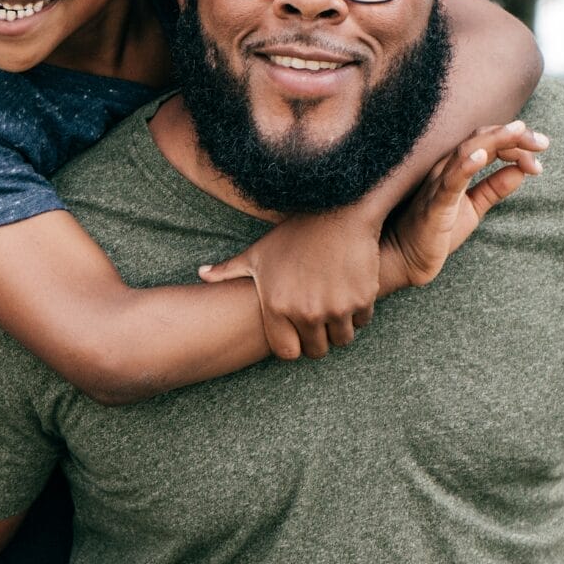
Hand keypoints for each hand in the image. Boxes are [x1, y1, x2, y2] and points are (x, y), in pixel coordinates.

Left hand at [199, 210, 380, 359]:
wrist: (338, 210)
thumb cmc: (294, 234)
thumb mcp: (257, 253)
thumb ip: (228, 270)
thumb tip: (202, 275)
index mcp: (277, 307)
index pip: (287, 352)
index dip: (293, 345)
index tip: (297, 334)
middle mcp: (306, 313)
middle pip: (316, 351)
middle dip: (318, 340)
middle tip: (319, 322)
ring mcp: (336, 308)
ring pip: (341, 339)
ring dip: (339, 328)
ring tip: (335, 306)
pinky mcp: (361, 300)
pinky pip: (362, 321)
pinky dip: (358, 312)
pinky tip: (350, 292)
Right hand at [381, 121, 546, 290]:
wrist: (405, 261)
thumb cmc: (434, 233)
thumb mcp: (473, 208)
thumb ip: (495, 188)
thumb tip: (522, 170)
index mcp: (454, 169)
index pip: (487, 143)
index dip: (516, 143)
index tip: (540, 152)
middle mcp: (444, 170)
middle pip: (480, 139)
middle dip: (513, 136)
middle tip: (543, 142)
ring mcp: (436, 186)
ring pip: (466, 152)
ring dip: (495, 140)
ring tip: (520, 133)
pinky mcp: (433, 206)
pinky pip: (450, 182)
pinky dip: (466, 166)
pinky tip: (482, 156)